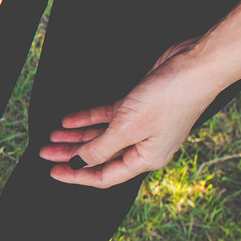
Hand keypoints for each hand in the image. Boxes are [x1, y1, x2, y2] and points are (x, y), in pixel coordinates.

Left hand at [39, 40, 214, 186]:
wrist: (196, 65)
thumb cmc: (169, 98)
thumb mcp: (127, 128)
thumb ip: (101, 148)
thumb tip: (80, 162)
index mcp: (146, 159)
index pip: (104, 176)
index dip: (77, 176)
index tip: (53, 172)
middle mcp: (144, 146)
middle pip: (99, 156)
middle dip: (71, 154)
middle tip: (44, 152)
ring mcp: (141, 126)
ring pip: (101, 136)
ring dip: (76, 136)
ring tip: (52, 136)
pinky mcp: (138, 106)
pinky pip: (107, 117)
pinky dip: (88, 119)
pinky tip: (68, 120)